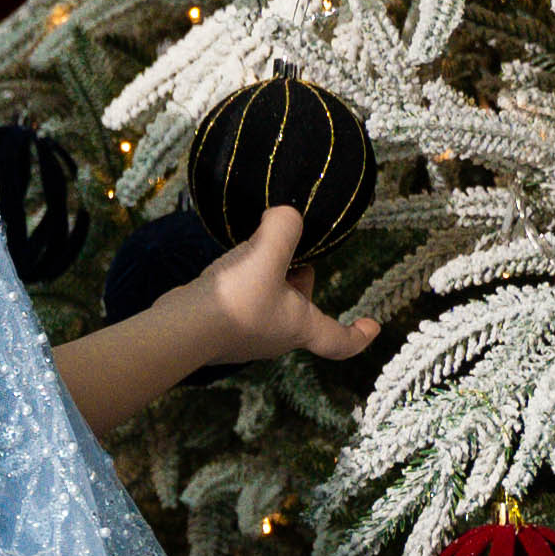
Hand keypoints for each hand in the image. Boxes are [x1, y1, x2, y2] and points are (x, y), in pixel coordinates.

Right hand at [179, 204, 371, 368]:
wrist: (179, 329)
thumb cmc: (234, 300)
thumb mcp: (266, 255)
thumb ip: (285, 228)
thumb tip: (288, 214)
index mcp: (301, 327)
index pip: (340, 342)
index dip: (360, 334)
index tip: (374, 323)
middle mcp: (278, 336)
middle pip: (303, 305)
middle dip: (300, 275)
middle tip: (286, 247)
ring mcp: (248, 335)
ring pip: (272, 300)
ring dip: (268, 275)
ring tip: (251, 250)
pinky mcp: (222, 328)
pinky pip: (244, 301)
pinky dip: (243, 282)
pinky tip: (226, 265)